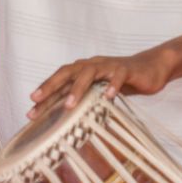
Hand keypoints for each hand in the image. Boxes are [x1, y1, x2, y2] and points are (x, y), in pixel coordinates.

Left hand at [28, 50, 173, 121]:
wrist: (151, 67)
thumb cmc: (121, 81)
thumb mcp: (99, 91)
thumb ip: (83, 99)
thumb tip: (62, 117)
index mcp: (84, 70)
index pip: (60, 81)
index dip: (45, 94)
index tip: (30, 111)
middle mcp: (93, 65)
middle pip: (68, 72)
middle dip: (51, 85)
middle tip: (36, 100)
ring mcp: (110, 65)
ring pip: (90, 72)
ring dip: (78, 88)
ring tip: (69, 105)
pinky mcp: (127, 69)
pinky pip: (118, 75)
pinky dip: (113, 85)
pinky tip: (108, 97)